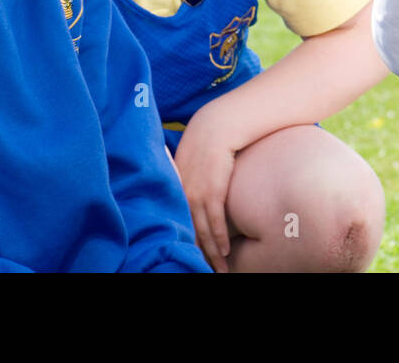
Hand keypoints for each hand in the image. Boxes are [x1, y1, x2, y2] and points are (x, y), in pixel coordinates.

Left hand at [173, 99, 242, 271]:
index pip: (177, 224)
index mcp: (175, 189)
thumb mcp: (191, 163)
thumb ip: (189, 180)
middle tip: (203, 272)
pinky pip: (215, 220)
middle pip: (189, 233)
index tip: (188, 259)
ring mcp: (196, 193)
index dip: (183, 244)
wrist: (217, 125)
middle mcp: (182, 194)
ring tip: (218, 269)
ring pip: (203, 231)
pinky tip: (223, 251)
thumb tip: (194, 194)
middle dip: (197, 255)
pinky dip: (220, 237)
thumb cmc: (207, 143)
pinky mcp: (212, 190)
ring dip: (211, 253)